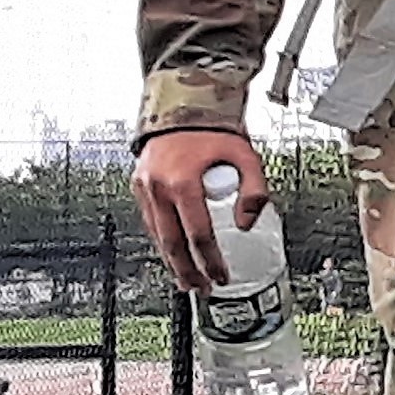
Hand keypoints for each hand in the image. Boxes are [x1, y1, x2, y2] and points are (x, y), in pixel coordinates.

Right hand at [132, 130, 266, 293]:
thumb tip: (246, 224)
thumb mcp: (246, 156)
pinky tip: (174, 253)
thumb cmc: (215, 131)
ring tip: (187, 280)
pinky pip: (151, 221)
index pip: (198, 235)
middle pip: (172, 244)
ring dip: (172, 261)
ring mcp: (144, 188)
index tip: (220, 276)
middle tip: (201, 289)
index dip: (210, 260)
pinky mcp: (139, 186)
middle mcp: (158, 188)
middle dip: (187, 271)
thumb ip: (255, 190)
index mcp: (183, 182)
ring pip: (157, 236)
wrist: (183, 106)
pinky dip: (163, 241)